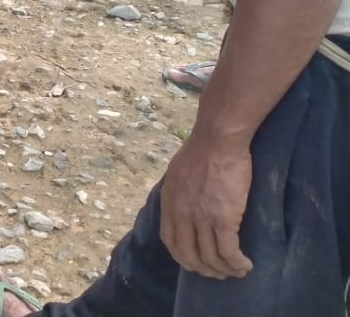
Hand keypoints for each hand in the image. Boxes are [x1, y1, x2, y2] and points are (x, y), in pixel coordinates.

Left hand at [159, 130, 253, 279]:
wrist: (218, 140)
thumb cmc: (202, 150)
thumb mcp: (177, 173)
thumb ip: (178, 193)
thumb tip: (183, 204)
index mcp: (169, 202)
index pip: (170, 240)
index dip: (183, 256)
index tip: (195, 262)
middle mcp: (181, 213)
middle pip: (189, 254)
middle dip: (203, 269)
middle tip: (218, 273)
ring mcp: (201, 217)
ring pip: (210, 256)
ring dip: (224, 270)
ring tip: (236, 271)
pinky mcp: (224, 218)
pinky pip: (229, 251)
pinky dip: (237, 263)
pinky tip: (245, 265)